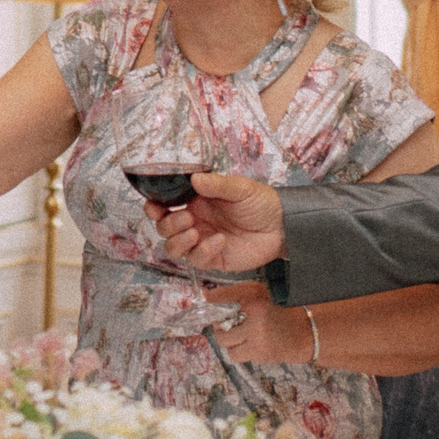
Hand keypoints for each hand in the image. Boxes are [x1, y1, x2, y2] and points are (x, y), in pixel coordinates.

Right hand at [154, 171, 286, 271]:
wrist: (283, 226)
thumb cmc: (262, 202)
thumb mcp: (240, 188)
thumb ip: (217, 184)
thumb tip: (194, 178)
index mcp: (197, 201)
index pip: (165, 206)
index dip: (154, 207)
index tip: (154, 206)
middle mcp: (196, 221)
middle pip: (164, 228)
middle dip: (168, 225)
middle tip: (187, 218)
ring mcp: (203, 241)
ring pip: (174, 248)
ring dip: (177, 241)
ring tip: (195, 232)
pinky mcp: (214, 259)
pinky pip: (196, 260)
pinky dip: (202, 251)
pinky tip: (219, 241)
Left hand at [208, 282, 304, 364]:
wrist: (298, 334)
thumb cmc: (273, 313)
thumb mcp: (257, 295)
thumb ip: (233, 293)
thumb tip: (206, 296)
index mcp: (257, 306)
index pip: (228, 299)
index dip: (215, 302)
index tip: (207, 301)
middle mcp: (256, 325)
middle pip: (222, 334)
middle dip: (221, 331)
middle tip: (226, 326)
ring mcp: (258, 343)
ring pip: (228, 348)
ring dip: (230, 343)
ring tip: (238, 336)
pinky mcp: (260, 356)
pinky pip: (237, 356)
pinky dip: (239, 351)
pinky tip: (247, 344)